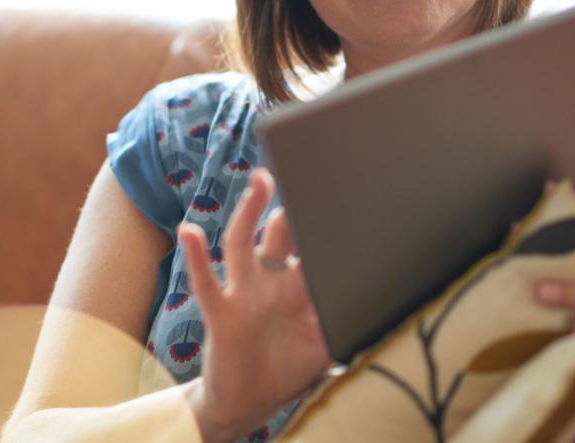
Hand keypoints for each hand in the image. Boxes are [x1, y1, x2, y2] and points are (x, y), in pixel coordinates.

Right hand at [179, 168, 330, 441]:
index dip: (324, 222)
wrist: (247, 403)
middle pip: (281, 234)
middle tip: (308, 171)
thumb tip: (384, 303)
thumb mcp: (326, 346)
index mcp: (297, 285)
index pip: (312, 245)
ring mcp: (244, 293)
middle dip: (293, 206)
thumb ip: (347, 323)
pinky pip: (207, 283)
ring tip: (260, 181)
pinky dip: (196, 257)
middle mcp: (270, 281)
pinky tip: (190, 231)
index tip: (345, 190)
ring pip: (244, 244)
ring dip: (250, 212)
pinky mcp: (221, 314)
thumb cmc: (286, 368)